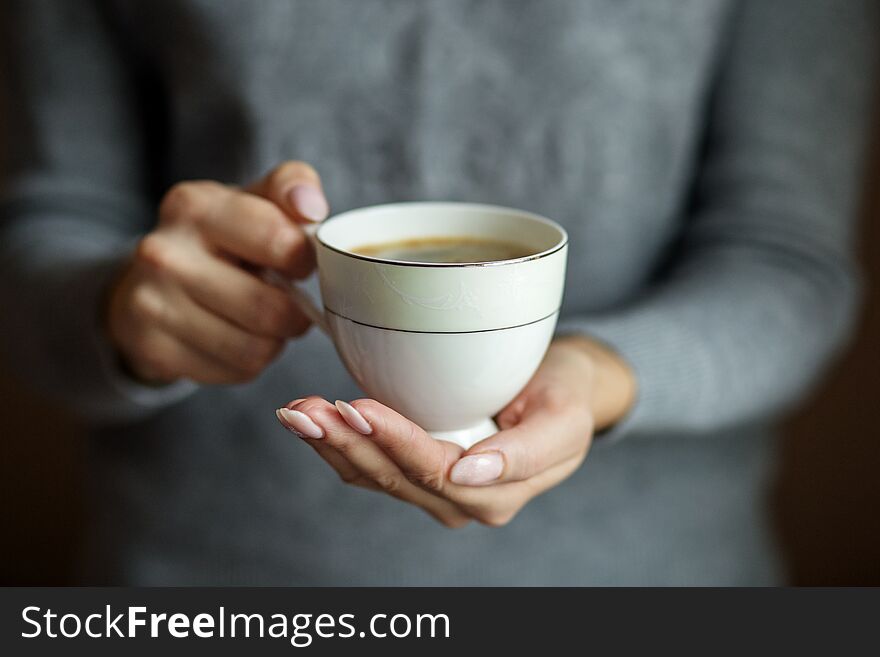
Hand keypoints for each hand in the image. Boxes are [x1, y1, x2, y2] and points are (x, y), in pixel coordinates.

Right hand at [106, 161, 328, 383]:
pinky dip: (249, 362)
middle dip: (294, 314)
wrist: (150, 284)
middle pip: (269, 309)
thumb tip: (310, 207)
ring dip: (273, 342)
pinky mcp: (154, 350)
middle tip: (289, 305)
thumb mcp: (253, 200)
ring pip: (255, 349)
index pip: (278, 241)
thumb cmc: (223, 239)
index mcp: (194, 206)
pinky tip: (234, 339)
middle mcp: (163, 253)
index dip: (304, 260)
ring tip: (261, 322)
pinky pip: (236, 371)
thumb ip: (291, 187)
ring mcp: (152, 304)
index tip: (299, 263)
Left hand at [276, 336, 635, 526]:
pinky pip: (366, 466)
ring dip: (331, 444)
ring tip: (298, 411)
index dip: (394, 442)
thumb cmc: (563, 397)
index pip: (434, 471)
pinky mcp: (412, 470)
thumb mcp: (565, 419)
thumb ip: (527, 453)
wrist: (559, 390)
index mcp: (496, 493)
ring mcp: (431, 489)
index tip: (358, 408)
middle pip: (393, 477)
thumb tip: (471, 472)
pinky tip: (309, 418)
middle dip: (348, 443)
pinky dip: (336, 442)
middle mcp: (459, 500)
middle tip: (310, 409)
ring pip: (371, 476)